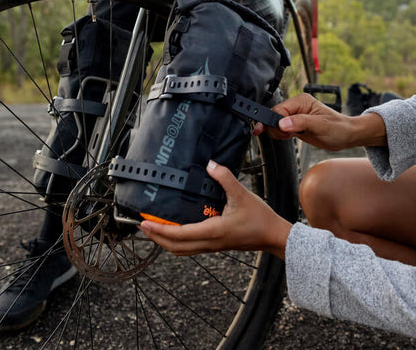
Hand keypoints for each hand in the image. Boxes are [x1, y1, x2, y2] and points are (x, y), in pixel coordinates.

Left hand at [139, 161, 291, 258]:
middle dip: (156, 238)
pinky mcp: (215, 245)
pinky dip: (177, 242)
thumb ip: (225, 178)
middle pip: (175, 247)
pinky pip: (190, 248)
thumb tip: (210, 164)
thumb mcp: (242, 194)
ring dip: (165, 242)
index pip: (179, 234)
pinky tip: (175, 230)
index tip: (145, 222)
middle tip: (142, 225)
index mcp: (213, 231)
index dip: (159, 230)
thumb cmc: (260, 219)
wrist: (273, 236)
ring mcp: (212, 246)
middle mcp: (209, 242)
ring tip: (154, 229)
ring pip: (181, 250)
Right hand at [252, 93, 386, 150]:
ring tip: (292, 136)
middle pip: (274, 116)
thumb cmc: (338, 128)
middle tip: (287, 135)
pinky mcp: (296, 125)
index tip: (270, 131)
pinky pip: (281, 129)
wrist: (347, 136)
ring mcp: (295, 116)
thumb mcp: (320, 125)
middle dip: (275, 128)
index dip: (273, 121)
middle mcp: (296, 106)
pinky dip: (282, 135)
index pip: (278, 110)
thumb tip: (282, 123)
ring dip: (278, 132)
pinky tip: (291, 137)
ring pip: (275, 124)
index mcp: (301, 101)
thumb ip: (300, 123)